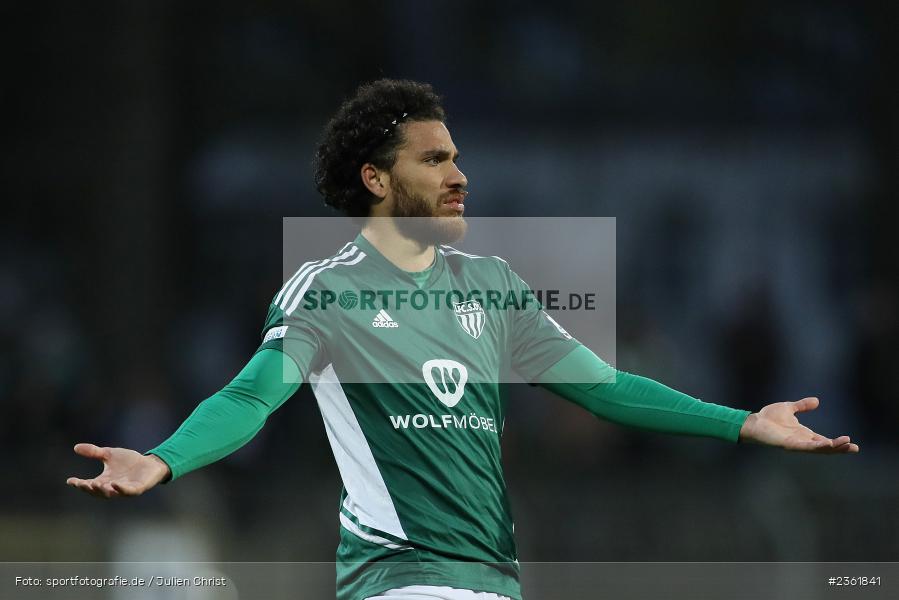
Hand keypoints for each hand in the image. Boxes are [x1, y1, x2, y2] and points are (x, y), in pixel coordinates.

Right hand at [66, 443, 170, 498]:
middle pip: (97, 492)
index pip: (89, 485)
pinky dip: (121, 489)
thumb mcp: (109, 454)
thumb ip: (94, 452)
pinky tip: (114, 484)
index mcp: (104, 481)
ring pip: (111, 494)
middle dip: (89, 489)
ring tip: (95, 484)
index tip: (70, 481)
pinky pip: (128, 491)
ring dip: (102, 490)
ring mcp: (124, 489)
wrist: (149, 463)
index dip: (79, 484)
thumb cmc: (129, 461)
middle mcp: (112, 487)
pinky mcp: (136, 489)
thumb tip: (76, 447)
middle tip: (82, 484)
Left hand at [738, 397, 858, 453]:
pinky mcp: (789, 444)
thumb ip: (802, 406)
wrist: (753, 422)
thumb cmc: (768, 417)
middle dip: (840, 448)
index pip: (824, 440)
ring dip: (832, 447)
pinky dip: (817, 446)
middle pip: (825, 447)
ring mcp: (796, 444)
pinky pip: (806, 447)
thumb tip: (817, 401)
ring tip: (846, 445)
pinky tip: (827, 444)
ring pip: (818, 449)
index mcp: (804, 434)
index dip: (837, 442)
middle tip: (854, 448)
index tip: (851, 442)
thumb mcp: (789, 408)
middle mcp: (802, 441)